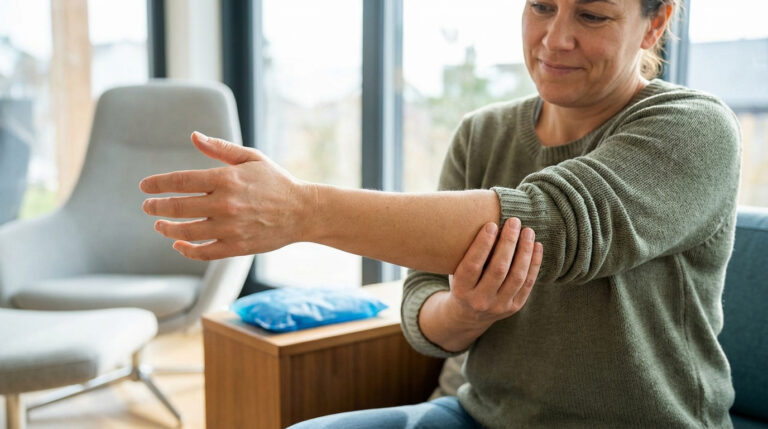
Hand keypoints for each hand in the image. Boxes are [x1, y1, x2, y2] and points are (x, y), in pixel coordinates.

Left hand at [140, 131, 314, 259]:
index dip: (158, 183)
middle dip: (157, 206)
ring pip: (187, 232)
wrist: (303, 212)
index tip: (145, 186)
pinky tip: (179, 244)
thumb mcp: (251, 158)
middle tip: (147, 206)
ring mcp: (230, 228)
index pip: (181, 181)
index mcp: (227, 179)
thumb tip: (193, 136)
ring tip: (159, 225)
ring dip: (167, 229)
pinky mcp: (236, 247)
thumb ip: (220, 149)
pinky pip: (203, 252)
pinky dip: (187, 250)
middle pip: (178, 207)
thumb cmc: (276, 181)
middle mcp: (225, 204)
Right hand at [446, 217, 542, 327]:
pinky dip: (534, 263)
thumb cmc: (462, 283)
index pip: (473, 265)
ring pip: (517, 277)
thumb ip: (466, 253)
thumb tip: (483, 217)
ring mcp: (499, 306)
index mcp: (461, 290)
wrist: (468, 316)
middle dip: (508, 243)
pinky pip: (528, 284)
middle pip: (498, 270)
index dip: (483, 244)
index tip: (491, 224)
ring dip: (524, 251)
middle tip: (514, 221)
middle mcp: (480, 300)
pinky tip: (536, 246)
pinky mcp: (514, 307)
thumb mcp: (455, 271)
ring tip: (528, 231)